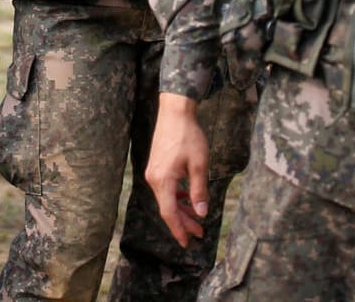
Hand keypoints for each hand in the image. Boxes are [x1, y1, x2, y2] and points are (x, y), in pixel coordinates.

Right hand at [143, 94, 210, 248]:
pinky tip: (187, 198)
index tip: (187, 243)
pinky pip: (165, 189)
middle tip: (199, 233)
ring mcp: (153, 172)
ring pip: (166, 199)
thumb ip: (199, 191)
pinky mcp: (155, 167)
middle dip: (183, 222)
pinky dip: (176, 197)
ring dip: (181, 210)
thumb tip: (201, 213)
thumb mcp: (199, 165)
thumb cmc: (189, 136)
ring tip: (197, 219)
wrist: (175, 112)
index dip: (179, 229)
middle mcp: (153, 179)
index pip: (169, 213)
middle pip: (167, 208)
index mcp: (163, 180)